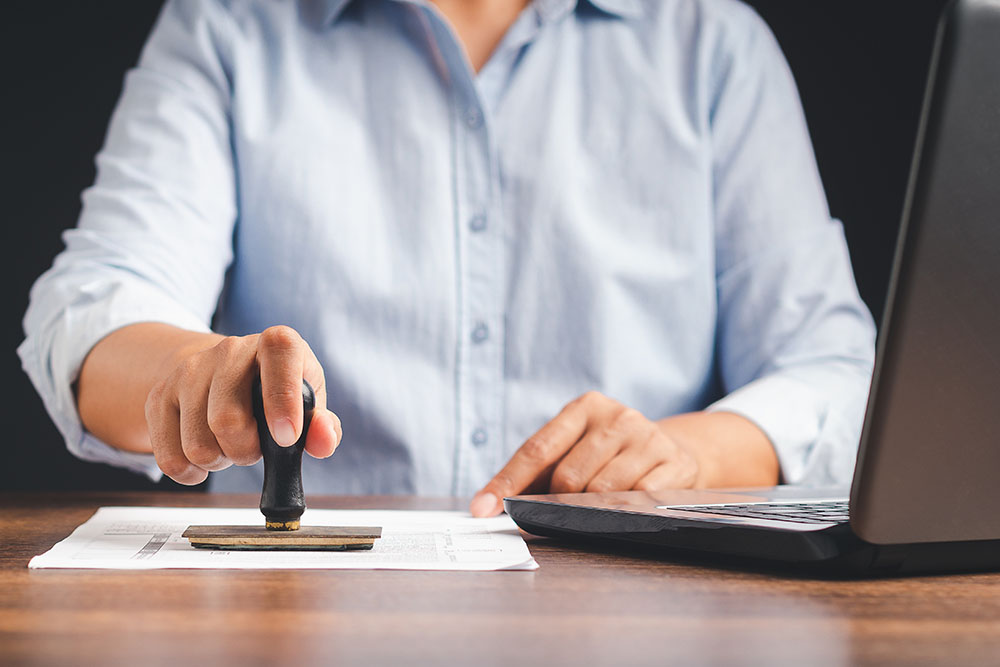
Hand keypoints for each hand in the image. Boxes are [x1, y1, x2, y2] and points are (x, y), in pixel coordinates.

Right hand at [144, 325, 340, 483]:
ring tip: (230, 445)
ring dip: (220, 461)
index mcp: (276, 344)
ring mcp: (189, 370)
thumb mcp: (307, 402)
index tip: (285, 437)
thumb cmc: (274, 391)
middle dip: (246, 451)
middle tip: (255, 447)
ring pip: (197, 444)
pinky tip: (205, 457)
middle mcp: (230, 350)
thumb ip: (323, 426)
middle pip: (227, 419)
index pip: (279, 352)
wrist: (221, 373)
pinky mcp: (160, 395)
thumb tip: (324, 441)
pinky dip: (191, 472)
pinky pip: (170, 456)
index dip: (281, 399)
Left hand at [469, 391, 702, 516]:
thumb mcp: (575, 448)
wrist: (673, 449)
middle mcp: (617, 417)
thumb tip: (488, 506)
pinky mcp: (673, 464)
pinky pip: (636, 501)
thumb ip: (535, 473)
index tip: (482, 509)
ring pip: (600, 493)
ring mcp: (647, 438)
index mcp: (585, 407)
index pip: (537, 449)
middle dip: (556, 503)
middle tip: (560, 511)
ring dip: (589, 512)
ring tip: (594, 510)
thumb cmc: (608, 455)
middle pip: (568, 477)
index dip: (507, 482)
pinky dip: (623, 514)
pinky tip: (625, 510)